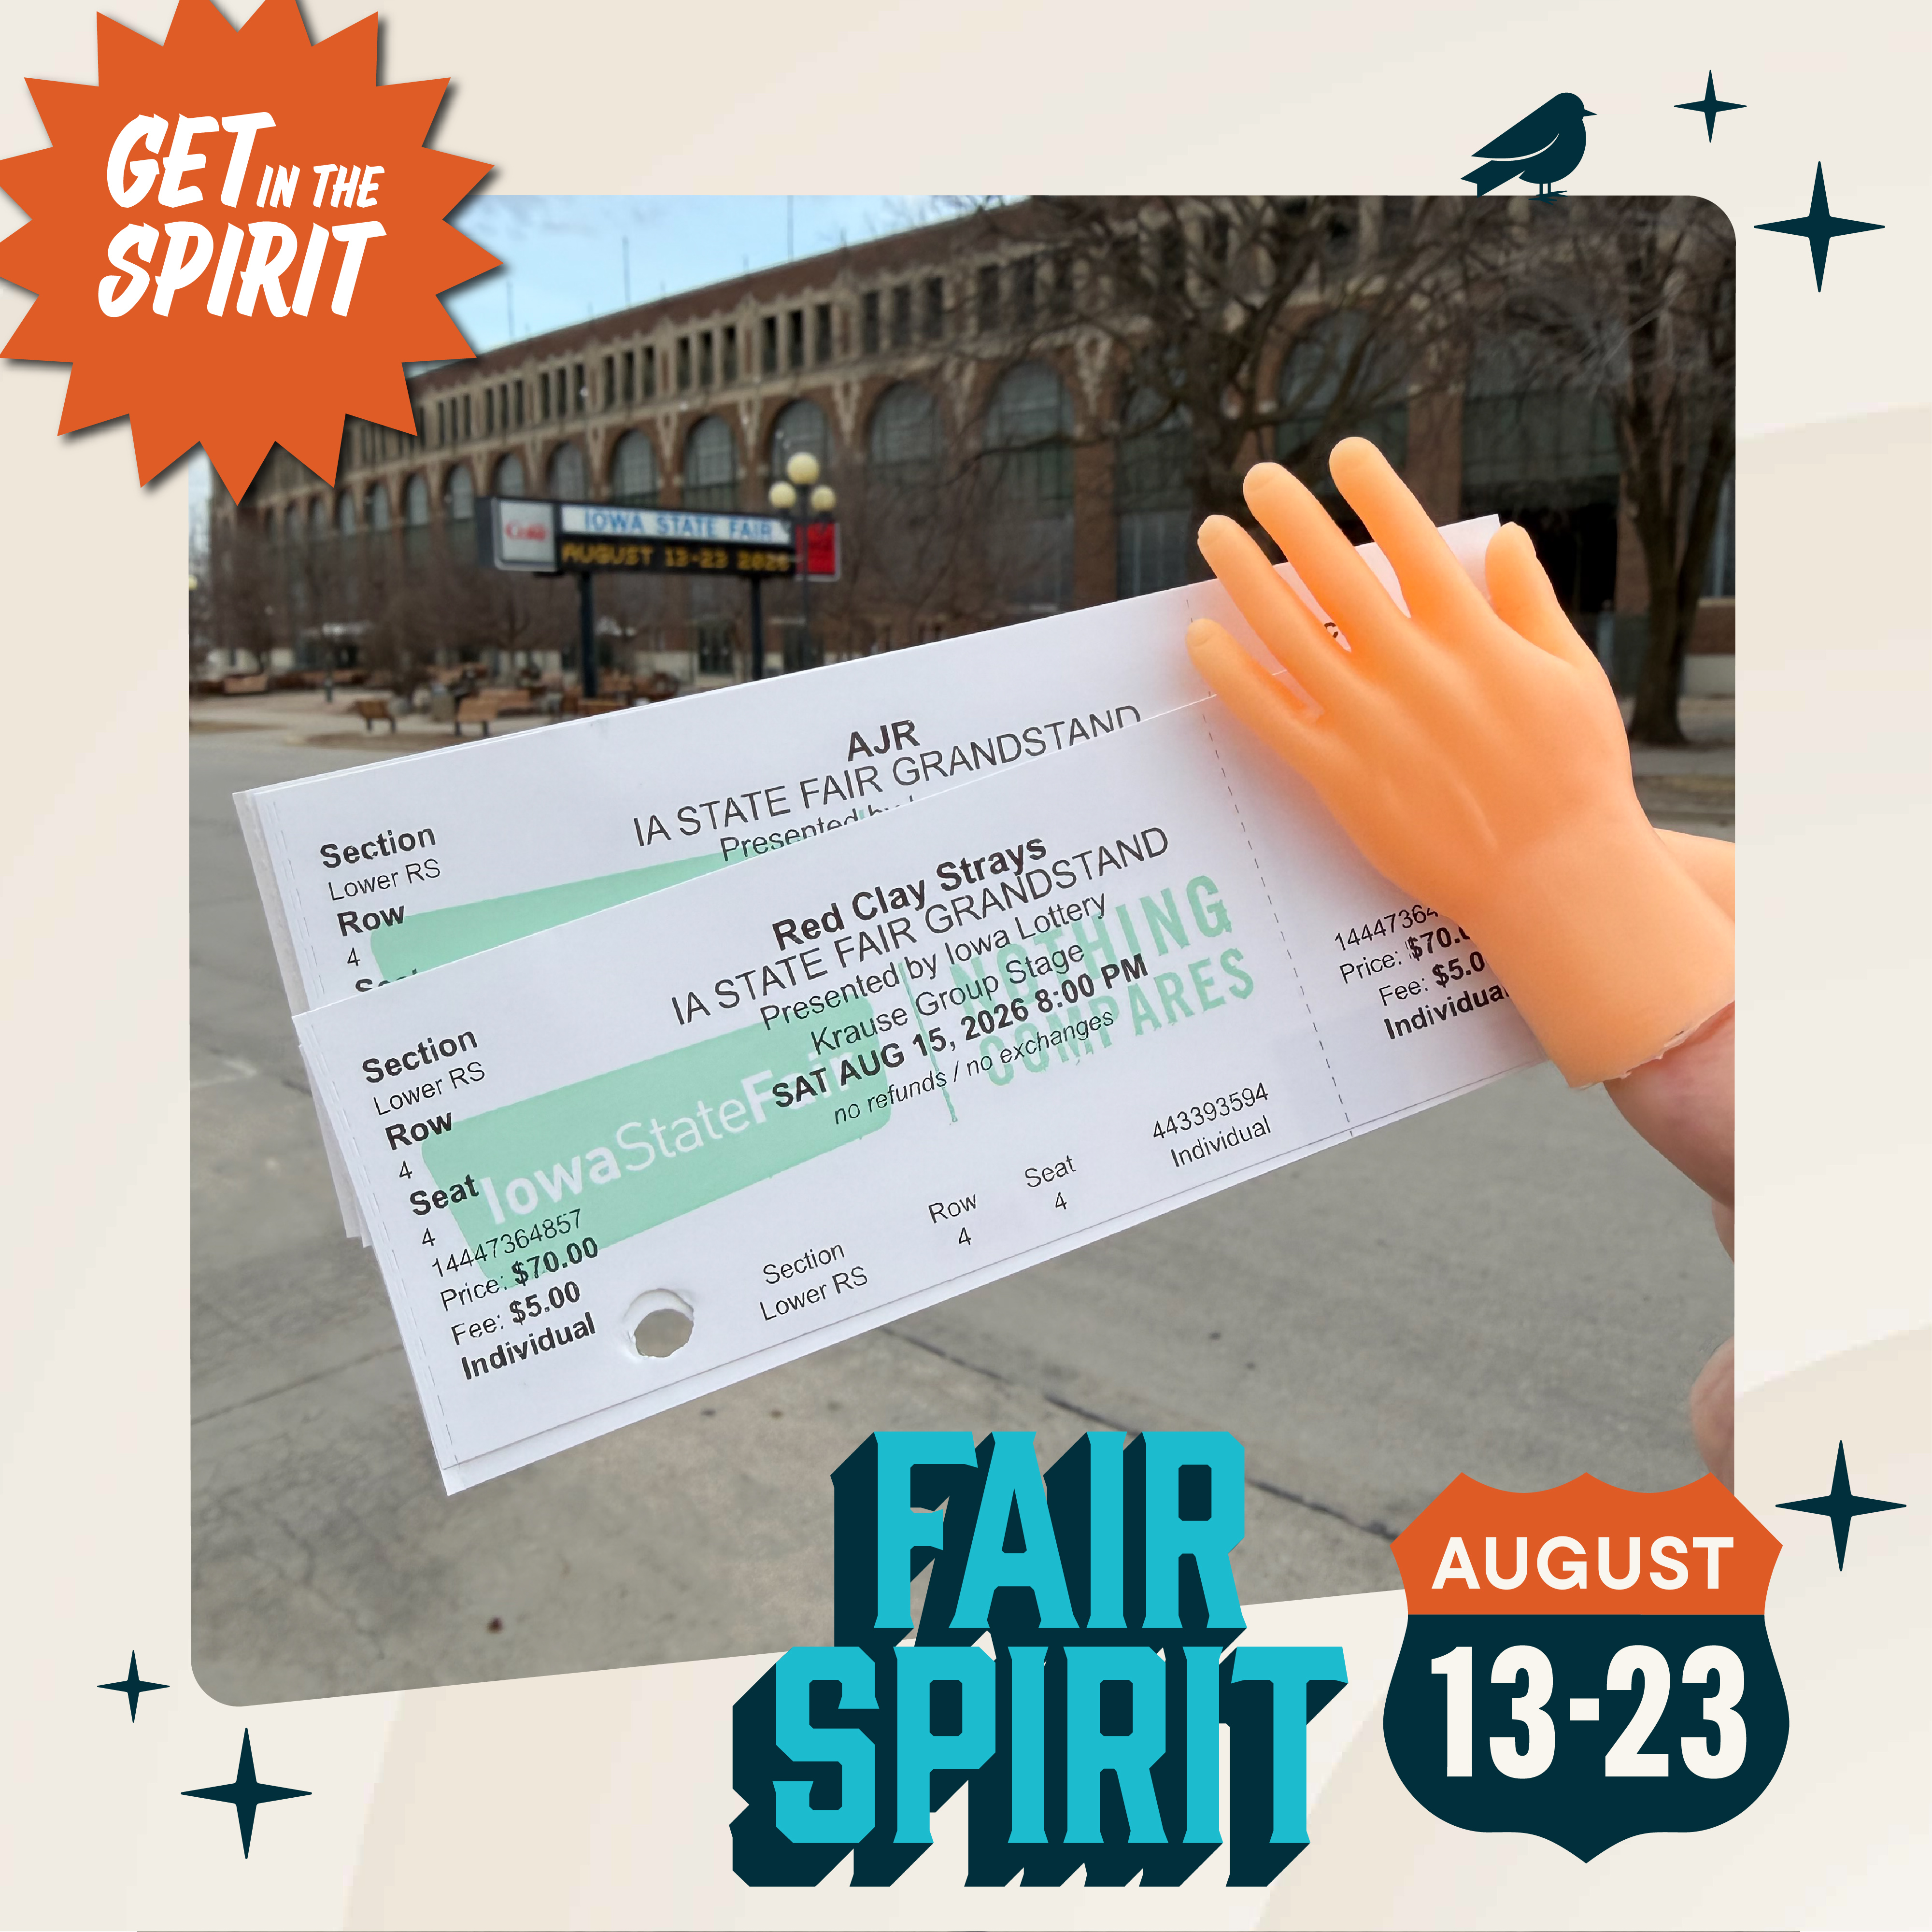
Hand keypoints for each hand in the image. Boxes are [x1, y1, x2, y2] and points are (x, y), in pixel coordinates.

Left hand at [1186, 440, 1733, 1087]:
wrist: (1556, 877)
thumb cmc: (1575, 774)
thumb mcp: (1571, 675)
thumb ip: (1531, 604)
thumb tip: (1503, 538)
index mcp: (1476, 638)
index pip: (1413, 544)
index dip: (1375, 492)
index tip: (1342, 453)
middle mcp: (1417, 672)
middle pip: (1337, 576)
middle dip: (1292, 518)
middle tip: (1256, 477)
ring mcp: (1374, 725)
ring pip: (1292, 636)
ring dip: (1246, 580)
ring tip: (1214, 535)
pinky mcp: (1343, 779)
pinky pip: (1273, 719)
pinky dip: (1233, 676)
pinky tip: (1201, 638)